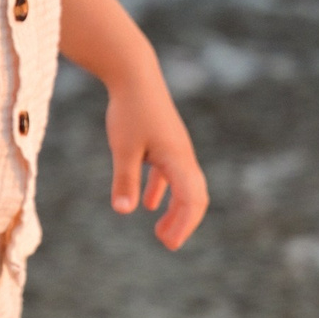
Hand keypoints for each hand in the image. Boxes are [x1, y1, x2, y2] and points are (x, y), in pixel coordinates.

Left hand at [106, 66, 208, 250]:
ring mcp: (175, 148)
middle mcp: (183, 155)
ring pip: (184, 186)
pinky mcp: (164, 142)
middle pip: (195, 196)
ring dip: (175, 210)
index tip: (170, 244)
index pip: (191, 200)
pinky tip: (148, 205)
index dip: (184, 225)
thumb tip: (124, 211)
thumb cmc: (129, 110)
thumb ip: (125, 180)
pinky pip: (170, 174)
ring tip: (160, 232)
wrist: (133, 73)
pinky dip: (163, 191)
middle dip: (184, 222)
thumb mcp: (123, 148)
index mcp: (178, 159)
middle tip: (168, 244)